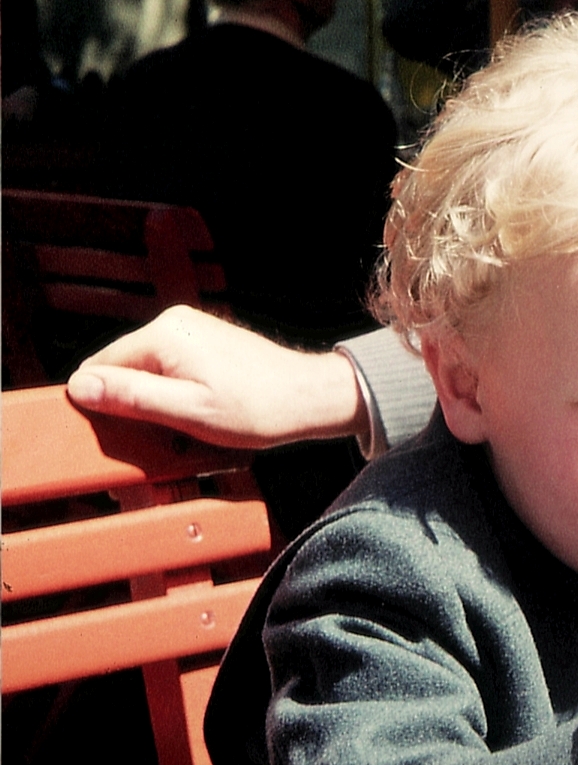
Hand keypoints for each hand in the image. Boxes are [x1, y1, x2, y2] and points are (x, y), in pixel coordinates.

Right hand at [65, 305, 368, 447]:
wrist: (311, 398)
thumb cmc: (260, 406)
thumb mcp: (187, 411)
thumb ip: (132, 398)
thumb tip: (81, 387)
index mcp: (165, 334)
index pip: (100, 368)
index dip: (102, 406)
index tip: (117, 434)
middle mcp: (176, 324)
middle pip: (124, 371)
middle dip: (131, 408)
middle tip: (156, 440)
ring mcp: (194, 332)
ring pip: (148, 375)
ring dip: (155, 406)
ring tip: (184, 430)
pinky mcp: (208, 345)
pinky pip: (172, 373)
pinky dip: (176, 398)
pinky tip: (197, 417)